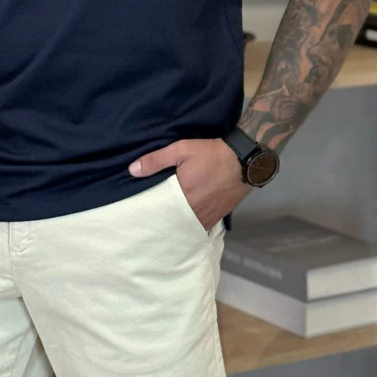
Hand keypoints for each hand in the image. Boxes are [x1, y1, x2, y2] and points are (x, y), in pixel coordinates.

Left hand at [128, 137, 252, 230]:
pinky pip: (201, 226)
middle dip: (163, 222)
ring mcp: (208, 216)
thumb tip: (132, 170)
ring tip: (167, 223)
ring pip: (187, 226)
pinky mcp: (218, 216)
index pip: (160, 211)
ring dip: (178, 225)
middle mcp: (194, 212)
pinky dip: (192, 225)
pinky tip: (186, 222)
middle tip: (151, 222)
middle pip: (173, 222)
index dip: (150, 214)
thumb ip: (156, 160)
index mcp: (182, 197)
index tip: (140, 216)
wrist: (245, 161)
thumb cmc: (212, 154)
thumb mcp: (181, 150)